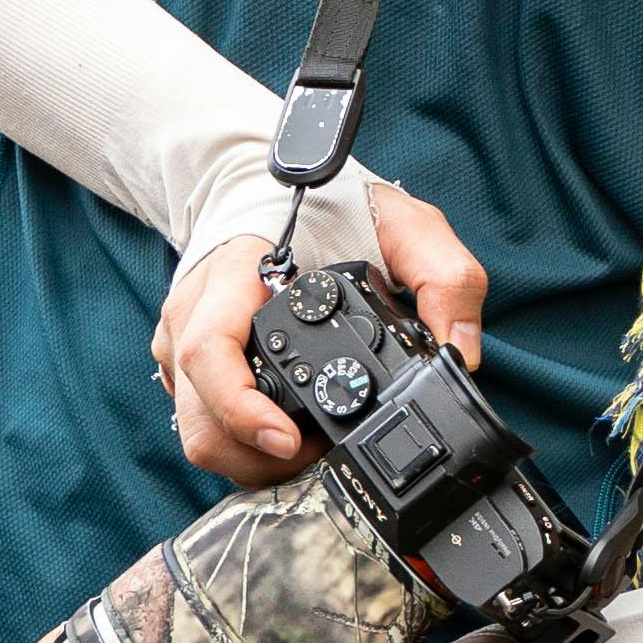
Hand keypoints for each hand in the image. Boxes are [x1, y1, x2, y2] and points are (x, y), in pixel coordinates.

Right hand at [150, 179, 488, 481]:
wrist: (272, 186)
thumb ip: (444, 277)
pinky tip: (285, 431)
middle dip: (255, 453)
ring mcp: (183, 338)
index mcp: (237, 272)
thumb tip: (459, 352)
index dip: (239, 407)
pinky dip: (241, 442)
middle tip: (316, 452)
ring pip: (197, 428)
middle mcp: (197, 309)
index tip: (286, 439)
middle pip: (199, 412)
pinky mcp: (187, 362)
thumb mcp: (406, 224)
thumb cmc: (334, 204)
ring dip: (248, 456)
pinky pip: (201, 419)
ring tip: (308, 444)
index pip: (209, 349)